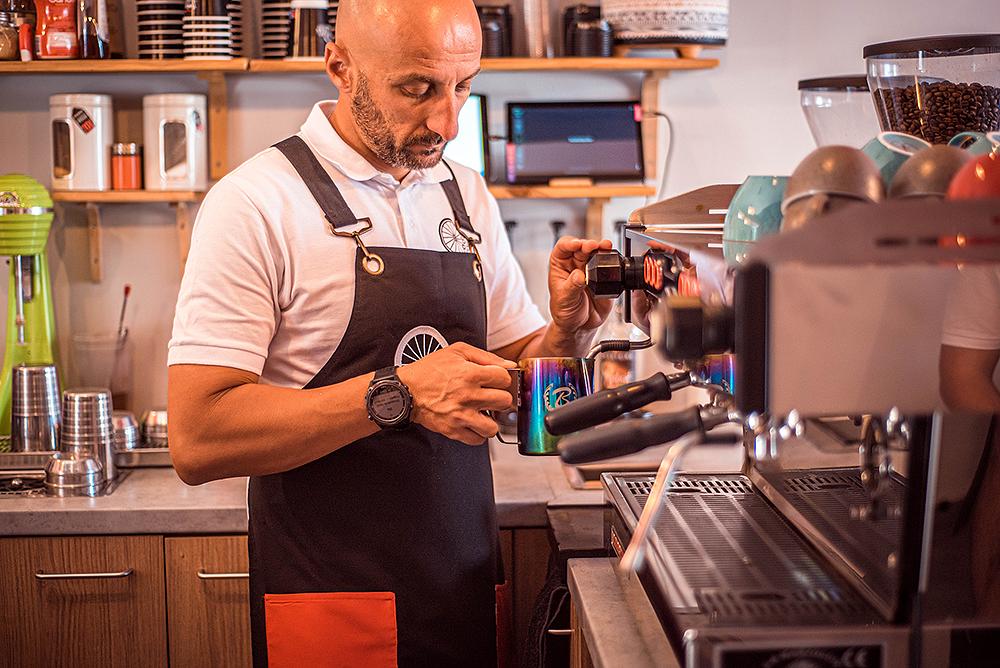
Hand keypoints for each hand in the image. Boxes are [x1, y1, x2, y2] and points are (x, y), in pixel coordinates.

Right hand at [397, 342, 515, 444]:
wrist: (405, 390)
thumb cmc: (429, 371)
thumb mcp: (457, 352)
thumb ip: (486, 356)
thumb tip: (508, 365)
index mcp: (470, 374)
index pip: (504, 378)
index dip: (501, 378)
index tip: (495, 380)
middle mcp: (468, 396)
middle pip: (504, 402)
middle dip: (499, 398)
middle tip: (491, 397)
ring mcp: (461, 415)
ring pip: (493, 427)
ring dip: (491, 420)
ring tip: (483, 413)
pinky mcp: (453, 430)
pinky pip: (477, 440)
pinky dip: (477, 434)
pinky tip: (473, 423)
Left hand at [548, 236, 614, 334]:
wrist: (581, 326)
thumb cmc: (565, 312)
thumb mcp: (564, 300)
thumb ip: (571, 287)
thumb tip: (579, 275)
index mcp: (560, 265)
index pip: (563, 247)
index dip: (570, 243)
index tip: (577, 245)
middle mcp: (575, 264)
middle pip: (582, 246)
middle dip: (588, 244)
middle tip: (592, 246)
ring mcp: (590, 269)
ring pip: (596, 252)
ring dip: (601, 248)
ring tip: (605, 246)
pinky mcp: (604, 277)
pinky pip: (610, 265)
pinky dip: (613, 260)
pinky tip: (613, 258)